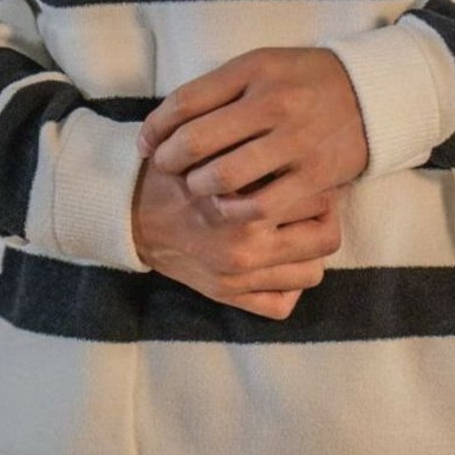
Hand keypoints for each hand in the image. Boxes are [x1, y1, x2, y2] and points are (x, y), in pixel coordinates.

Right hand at [131, 154, 344, 319]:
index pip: (317, 196)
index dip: (319, 178)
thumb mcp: (211, 151)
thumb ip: (254, 152)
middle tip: (314, 198)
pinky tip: (278, 262)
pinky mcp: (228, 297)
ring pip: (312, 273)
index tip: (313, 169)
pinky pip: (281, 305)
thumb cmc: (174, 174)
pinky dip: (287, 287)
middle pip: (326, 236)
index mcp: (245, 209)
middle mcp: (247, 249)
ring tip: (297, 229)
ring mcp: (239, 278)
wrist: (128, 214)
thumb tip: (300, 149)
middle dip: (326, 215)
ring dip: (309, 251)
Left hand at [136, 47, 368, 223]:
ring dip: (197, 187)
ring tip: (195, 187)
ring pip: (223, 177)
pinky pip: (260, 205)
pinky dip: (233, 211)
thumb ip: (218, 89)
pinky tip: (226, 207)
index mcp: (255, 69)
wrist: (372, 95)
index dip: (154, 127)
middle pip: (197, 140)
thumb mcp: (261, 66)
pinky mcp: (314, 175)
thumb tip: (166, 122)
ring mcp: (295, 141)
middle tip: (165, 169)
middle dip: (169, 161)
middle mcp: (274, 102)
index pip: (185, 101)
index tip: (145, 143)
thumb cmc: (303, 80)